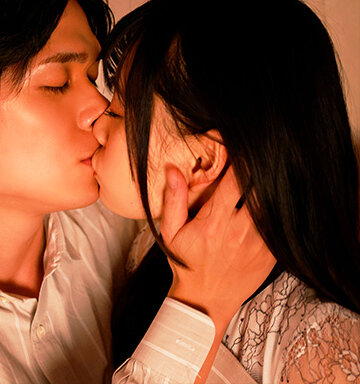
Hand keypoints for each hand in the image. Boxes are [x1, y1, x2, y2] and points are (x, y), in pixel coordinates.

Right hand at [158, 166, 275, 326]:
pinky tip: (270, 202)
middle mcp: (240, 231)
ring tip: (266, 177)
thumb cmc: (186, 264)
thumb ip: (173, 200)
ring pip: (273, 205)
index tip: (240, 149)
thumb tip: (173, 170)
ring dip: (270, 189)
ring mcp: (259, 243)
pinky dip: (277, 210)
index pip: (235, 180)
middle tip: (257, 160)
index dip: (241, 160)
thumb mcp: (170, 233)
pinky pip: (280, 224)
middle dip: (259, 172)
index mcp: (214, 222)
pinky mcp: (271, 253)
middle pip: (260, 189)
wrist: (206, 301)